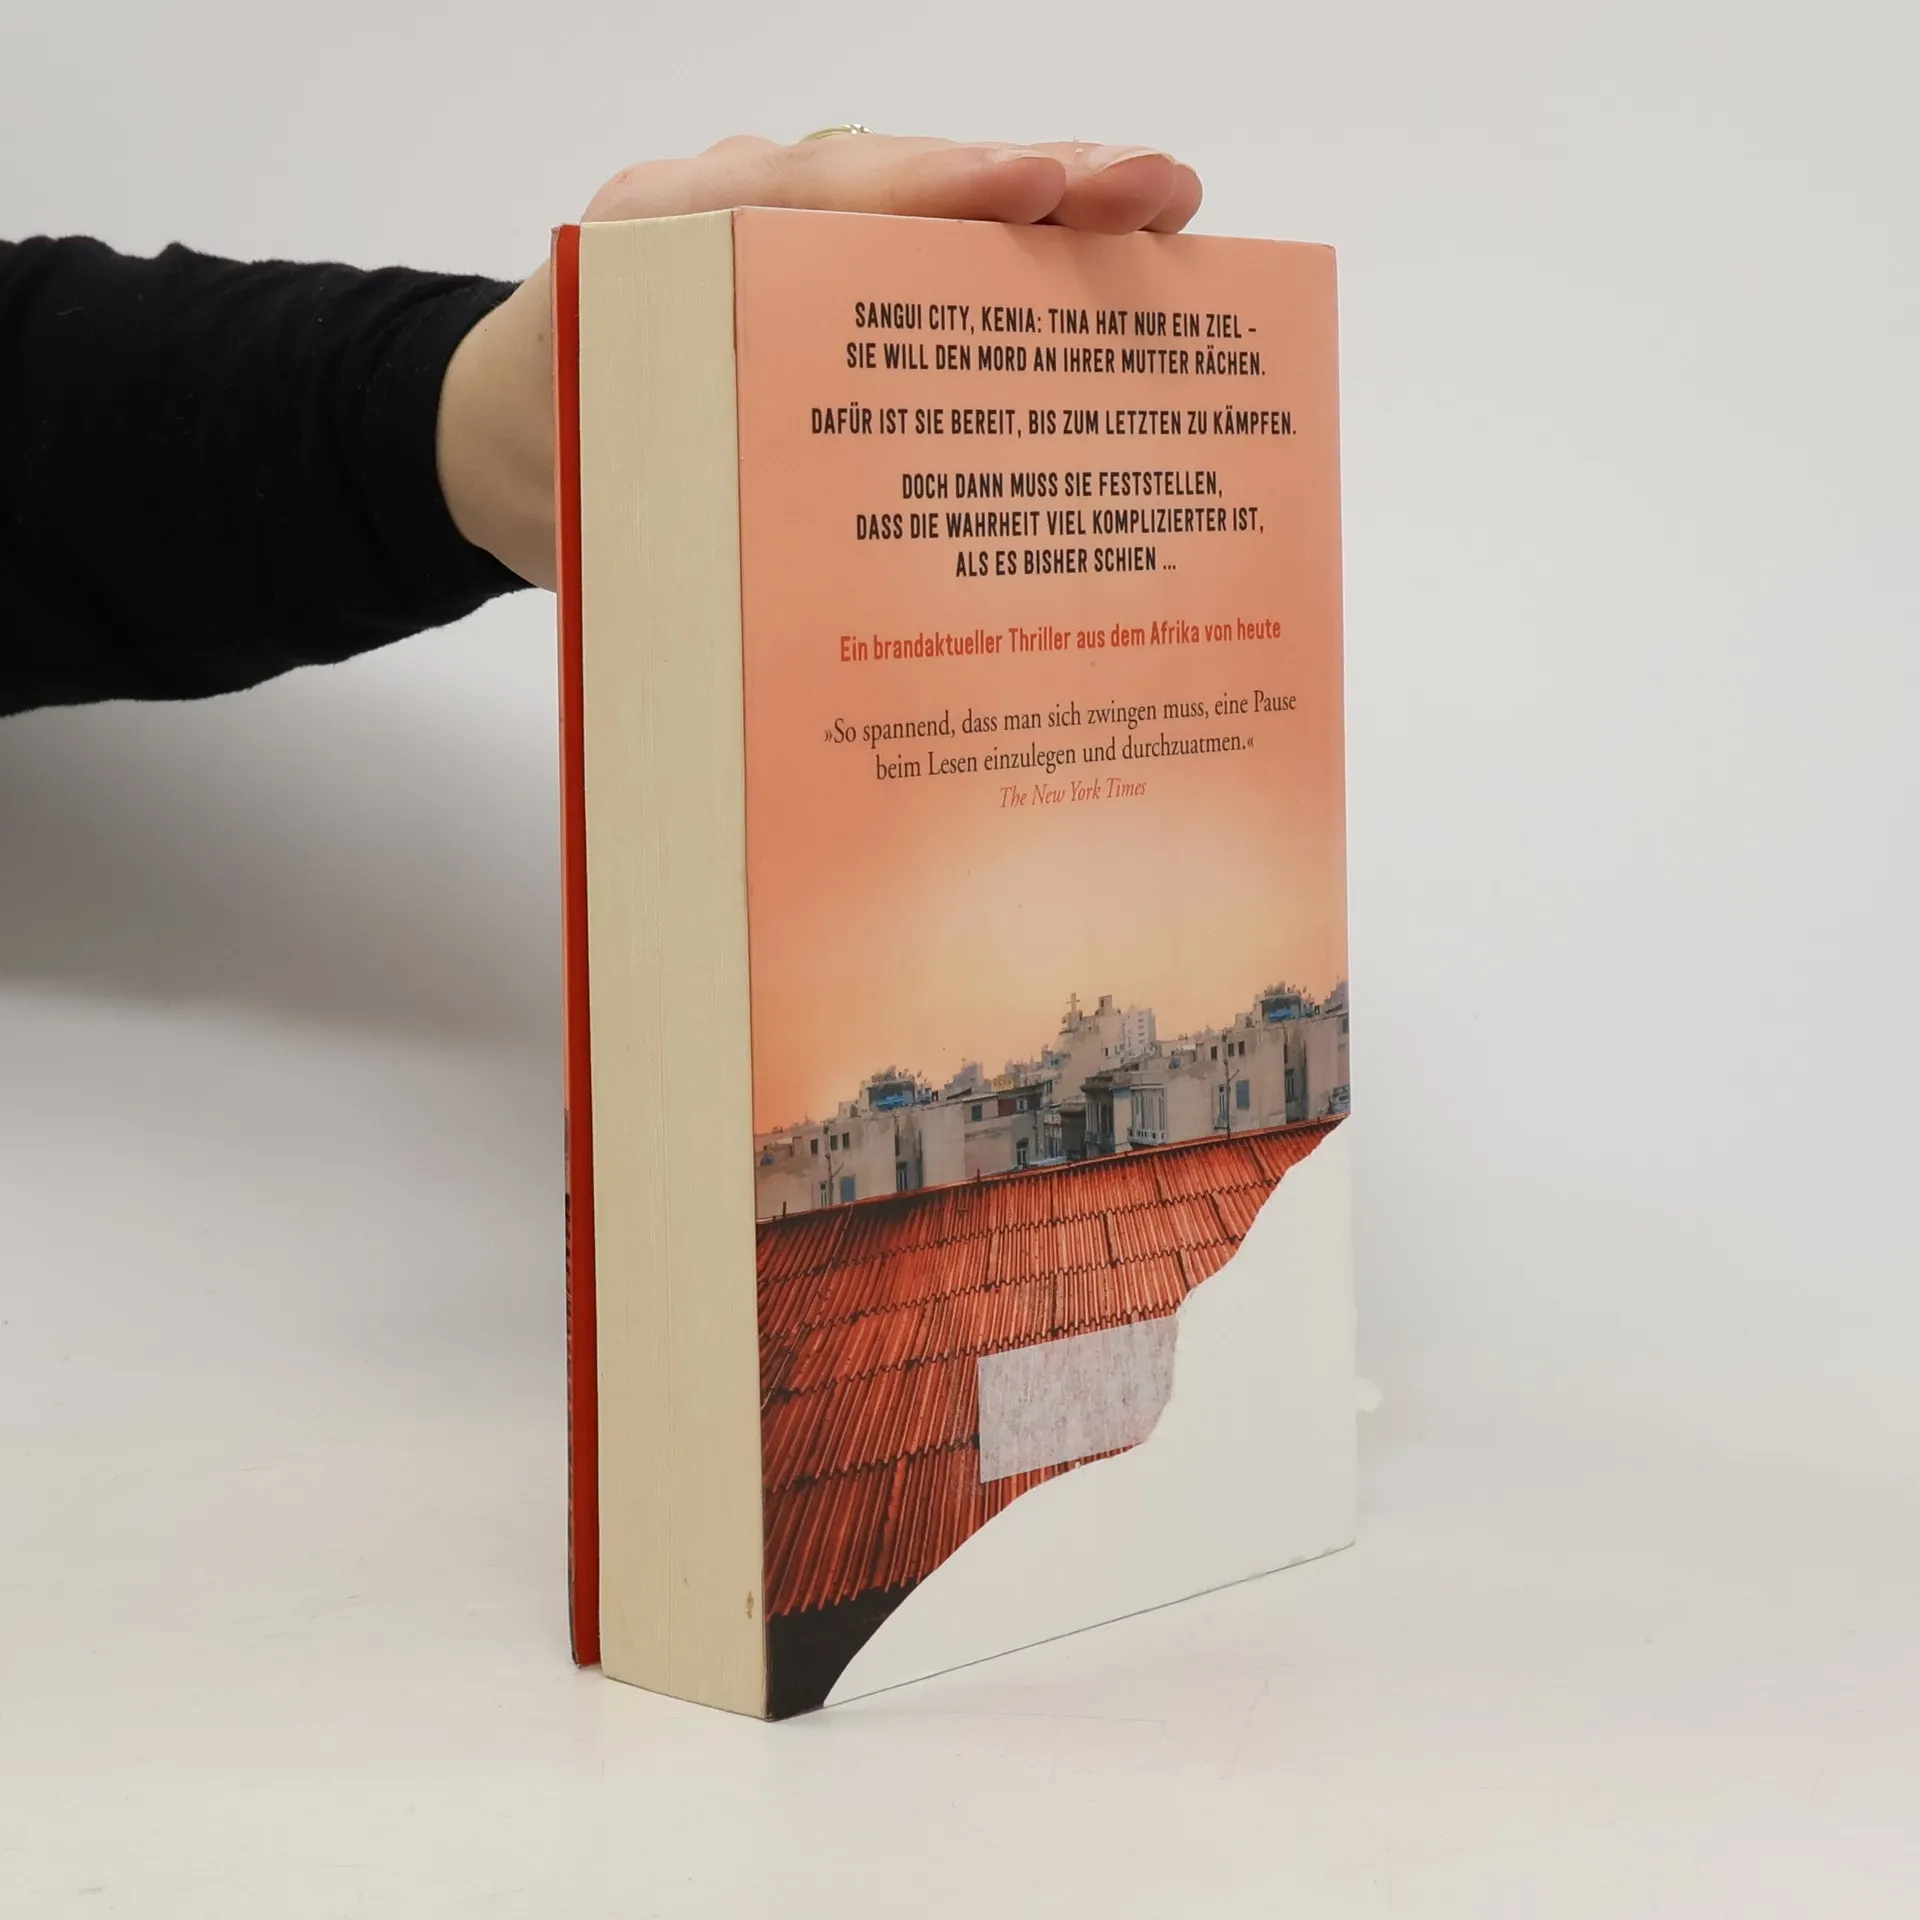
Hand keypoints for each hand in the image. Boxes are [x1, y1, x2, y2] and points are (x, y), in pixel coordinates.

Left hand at [438, 132, 1203, 589]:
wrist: (496, 439)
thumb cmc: (550, 462)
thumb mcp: (594, 494)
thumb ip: (687, 505)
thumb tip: (835, 582)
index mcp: (672, 241)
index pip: (824, 195)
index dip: (942, 192)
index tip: (1041, 191)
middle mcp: (740, 215)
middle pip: (908, 183)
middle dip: (1040, 185)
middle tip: (1160, 194)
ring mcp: (788, 241)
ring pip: (931, 215)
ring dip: (1049, 227)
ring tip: (1162, 223)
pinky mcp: (822, 289)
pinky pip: (921, 267)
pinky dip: (1012, 276)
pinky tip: (1100, 301)